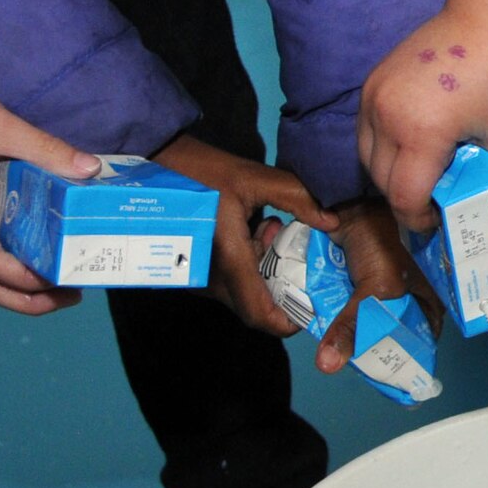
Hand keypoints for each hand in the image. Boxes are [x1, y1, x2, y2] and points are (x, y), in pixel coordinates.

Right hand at [156, 133, 338, 335]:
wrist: (157, 165)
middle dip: (279, 283)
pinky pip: (227, 281)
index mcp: (228, 260)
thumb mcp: (254, 177)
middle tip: (284, 243)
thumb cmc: (203, 171)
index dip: (287, 322)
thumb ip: (296, 198)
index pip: (259, 313)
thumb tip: (331, 221)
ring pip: (241, 293)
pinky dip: (246, 265)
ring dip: (262, 270)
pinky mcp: (191, 270)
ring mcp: (198, 278)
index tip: (309, 309)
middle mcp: (210, 278)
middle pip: (254, 304)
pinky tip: (248, 231)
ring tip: (265, 226)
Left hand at [311, 199, 445, 373]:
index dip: (405, 360)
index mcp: (430, 299)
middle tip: (353, 364)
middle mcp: (409, 297)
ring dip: (352, 332)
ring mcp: (382, 290)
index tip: (383, 376)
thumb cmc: (384, 238)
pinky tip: (328, 327)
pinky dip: (338, 315)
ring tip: (337, 349)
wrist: (352, 201)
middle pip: (391, 336)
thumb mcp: (378, 287)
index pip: (423, 341)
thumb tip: (327, 364)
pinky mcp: (359, 282)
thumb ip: (356, 325)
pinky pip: (349, 307)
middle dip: (371, 348)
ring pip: (366, 322)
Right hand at [358, 10, 487, 232]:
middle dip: (406, 199)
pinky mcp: (372, 82)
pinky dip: (382, 146)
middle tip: (433, 203)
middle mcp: (387, 115)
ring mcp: (374, 96)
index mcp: (422, 132)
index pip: (404, 197)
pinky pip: (366, 130)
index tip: (436, 223)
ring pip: (367, 157)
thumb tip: (462, 207)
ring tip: (421, 174)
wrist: (487, 16)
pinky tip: (410, 145)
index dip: (419, 219)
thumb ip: (477, 177)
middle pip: (382, 181)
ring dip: (389, 174)